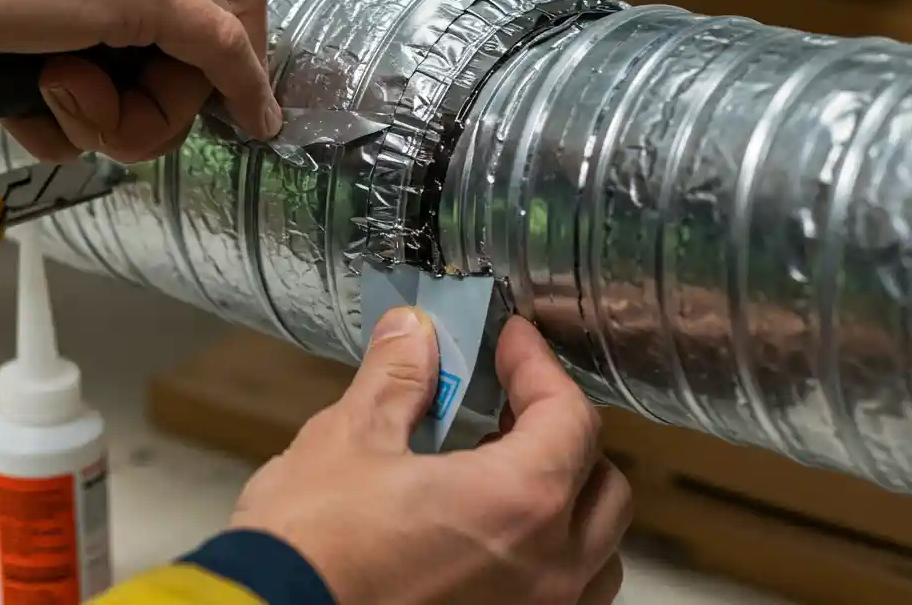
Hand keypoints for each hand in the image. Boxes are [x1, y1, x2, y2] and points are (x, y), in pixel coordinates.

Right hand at [0, 0, 276, 163]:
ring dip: (157, 103)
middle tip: (138, 110)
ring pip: (214, 42)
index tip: (227, 68)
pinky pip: (219, 54)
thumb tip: (100, 59)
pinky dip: (241, 93)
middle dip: (203, 71)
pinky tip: (253, 122)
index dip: (231, 24)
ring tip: (66, 102)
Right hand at [231, 310, 631, 603]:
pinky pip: (561, 598)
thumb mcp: (349, 439)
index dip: (540, 368)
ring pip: (594, 553)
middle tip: (508, 404)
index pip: (570, 417)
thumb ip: (399, 379)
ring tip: (502, 472)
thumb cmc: (309, 545)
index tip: (512, 344)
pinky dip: (546, 557)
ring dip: (565, 503)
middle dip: (562, 434)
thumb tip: (414, 333)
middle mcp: (549, 569)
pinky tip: (489, 535)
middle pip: (602, 485)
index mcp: (520, 503)